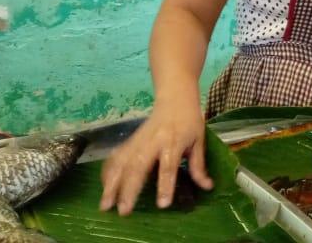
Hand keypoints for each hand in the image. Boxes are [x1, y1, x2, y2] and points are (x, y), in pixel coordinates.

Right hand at [99, 97, 212, 214]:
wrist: (174, 99)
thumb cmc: (189, 122)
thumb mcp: (199, 141)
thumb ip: (199, 165)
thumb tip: (207, 187)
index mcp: (173, 142)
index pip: (168, 167)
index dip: (165, 185)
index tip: (162, 205)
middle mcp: (152, 142)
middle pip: (138, 167)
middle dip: (128, 189)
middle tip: (123, 211)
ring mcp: (138, 141)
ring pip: (121, 163)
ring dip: (111, 184)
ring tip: (105, 205)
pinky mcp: (129, 140)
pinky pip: (116, 157)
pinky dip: (108, 172)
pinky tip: (104, 187)